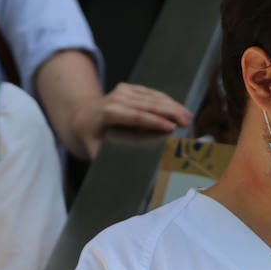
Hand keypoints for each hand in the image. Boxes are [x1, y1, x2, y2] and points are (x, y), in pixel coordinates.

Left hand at [73, 82, 192, 157]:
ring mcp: (122, 91)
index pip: (134, 116)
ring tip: (188, 116)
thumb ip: (108, 161)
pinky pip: (152, 93)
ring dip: (172, 106)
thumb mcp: (94, 151)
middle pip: (147, 104)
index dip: (154, 121)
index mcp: (107, 113)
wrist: (81, 117)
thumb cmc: (91, 138)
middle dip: (169, 112)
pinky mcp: (130, 88)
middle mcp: (115, 98)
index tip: (171, 128)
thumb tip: (124, 181)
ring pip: (152, 97)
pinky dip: (167, 101)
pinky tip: (179, 109)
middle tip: (187, 122)